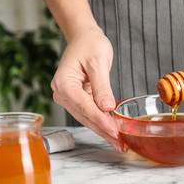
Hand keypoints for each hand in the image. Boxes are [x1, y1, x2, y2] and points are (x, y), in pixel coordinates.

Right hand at [51, 27, 125, 150]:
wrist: (83, 37)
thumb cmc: (90, 44)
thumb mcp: (98, 62)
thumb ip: (102, 87)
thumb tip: (107, 108)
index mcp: (64, 84)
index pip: (85, 107)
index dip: (101, 121)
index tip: (115, 132)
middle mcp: (62, 94)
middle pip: (85, 117)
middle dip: (104, 132)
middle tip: (121, 146)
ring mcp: (68, 98)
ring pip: (88, 119)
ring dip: (104, 131)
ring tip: (120, 143)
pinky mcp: (77, 99)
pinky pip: (90, 113)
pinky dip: (102, 122)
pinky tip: (113, 131)